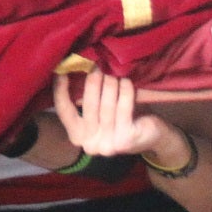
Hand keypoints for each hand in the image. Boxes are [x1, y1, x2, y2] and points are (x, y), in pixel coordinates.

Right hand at [52, 70, 179, 159]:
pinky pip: (123, 108)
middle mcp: (91, 145)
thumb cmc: (120, 119)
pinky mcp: (126, 139)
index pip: (63, 110)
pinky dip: (125, 92)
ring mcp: (109, 144)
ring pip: (106, 106)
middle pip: (87, 106)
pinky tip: (126, 82)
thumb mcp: (98, 113)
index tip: (61, 70)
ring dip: (109, 85)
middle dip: (92, 83)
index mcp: (78, 137)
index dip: (60, 90)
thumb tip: (71, 69)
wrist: (151, 137)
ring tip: (113, 73)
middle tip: (96, 66)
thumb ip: (85, 100)